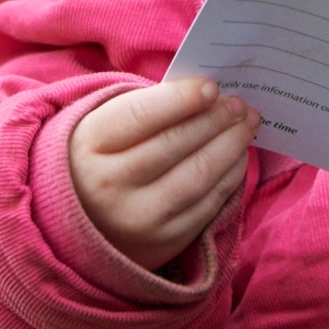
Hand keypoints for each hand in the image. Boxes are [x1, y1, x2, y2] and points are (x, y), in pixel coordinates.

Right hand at [68, 77, 260, 273]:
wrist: (81, 220)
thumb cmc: (104, 156)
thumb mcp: (106, 126)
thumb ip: (149, 107)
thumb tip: (209, 94)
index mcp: (91, 144)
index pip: (141, 115)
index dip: (182, 99)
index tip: (212, 87)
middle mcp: (109, 184)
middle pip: (175, 143)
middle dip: (215, 119)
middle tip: (239, 104)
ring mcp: (138, 217)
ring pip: (197, 175)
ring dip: (231, 146)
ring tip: (246, 125)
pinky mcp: (165, 241)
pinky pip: (208, 204)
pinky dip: (230, 176)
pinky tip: (238, 156)